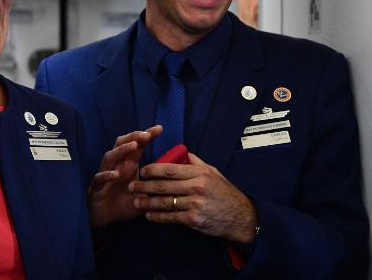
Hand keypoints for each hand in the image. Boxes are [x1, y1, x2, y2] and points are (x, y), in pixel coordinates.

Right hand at [88, 125, 161, 227]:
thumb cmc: (123, 203)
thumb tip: (175, 185)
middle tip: (147, 135)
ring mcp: (105, 173)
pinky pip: (100, 177)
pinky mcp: (97, 186)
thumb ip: (156, 187)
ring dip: (122, 150)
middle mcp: (116, 165)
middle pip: (122, 144)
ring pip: (110, 156)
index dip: (146, 135)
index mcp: (128, 164)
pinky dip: (107, 175)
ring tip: (133, 146)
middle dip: (134, 137)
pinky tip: (115, 174)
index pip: (137, 145)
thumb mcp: (144, 194)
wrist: (104, 216)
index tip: (159, 128)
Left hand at [130, 152, 257, 242]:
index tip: (142, 171)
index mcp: (199, 173)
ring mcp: (195, 204)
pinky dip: (157, 217)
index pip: (169, 169)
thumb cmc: (224, 192)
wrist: (240, 217)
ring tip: (136, 201)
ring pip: (164, 202)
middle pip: (163, 186)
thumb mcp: (213, 172)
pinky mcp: (194, 219)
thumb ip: (195, 162)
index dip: (152, 170)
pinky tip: (149, 215)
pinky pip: (171, 217)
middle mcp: (196, 187)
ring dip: (147, 202)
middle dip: (144, 186)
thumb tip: (180, 152)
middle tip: (131, 186)